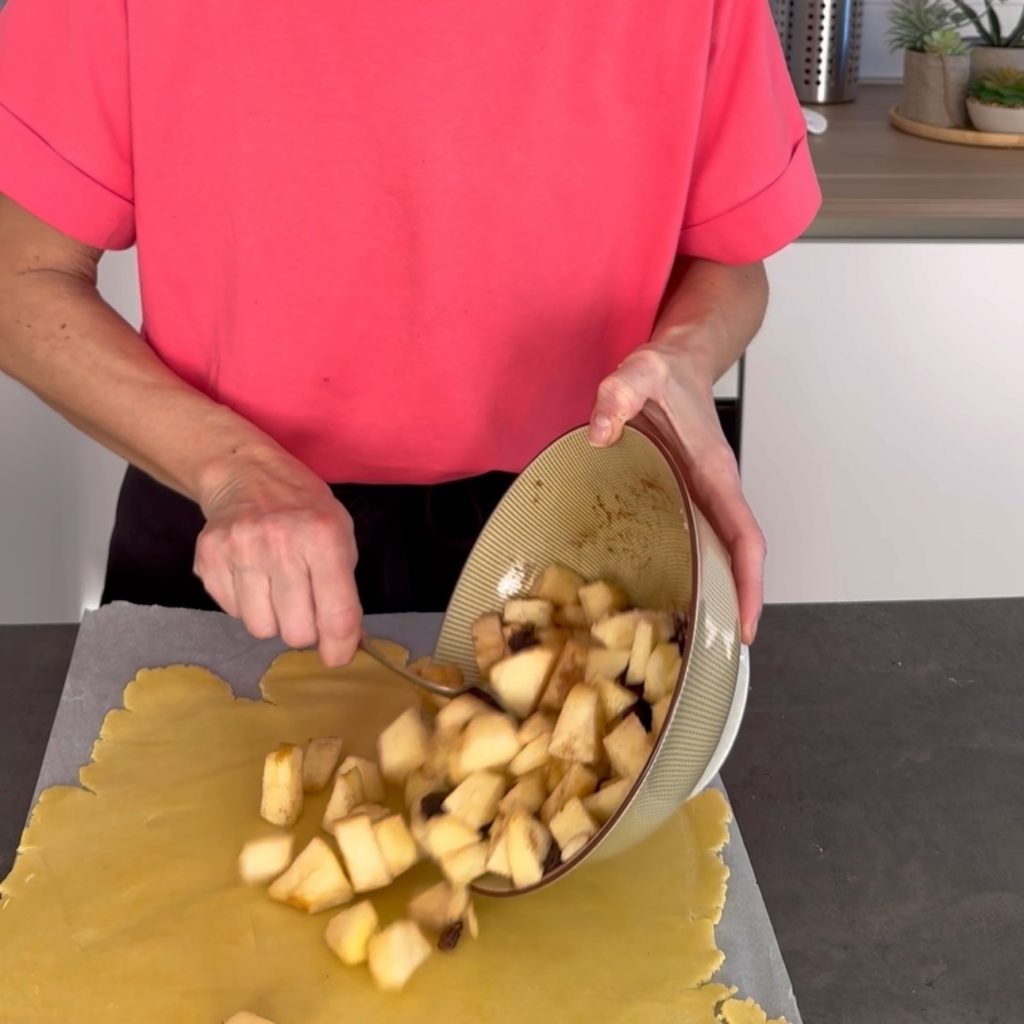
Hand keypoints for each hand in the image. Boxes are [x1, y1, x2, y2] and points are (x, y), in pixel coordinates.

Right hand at [193, 453, 361, 665]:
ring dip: (273, 619)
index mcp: (323, 537)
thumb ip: (344, 589)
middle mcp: (280, 543)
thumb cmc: (305, 510)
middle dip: (305, 630)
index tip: (338, 656)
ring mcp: (239, 549)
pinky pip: (233, 612)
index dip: (340, 646)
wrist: (249, 475)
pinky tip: (253, 577)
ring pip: (261, 628)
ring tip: (277, 589)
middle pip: (295, 632)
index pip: (336, 614)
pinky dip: (246, 604)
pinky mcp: (208, 558)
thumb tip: (345, 643)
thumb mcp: (340, 536)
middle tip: (305, 609)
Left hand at [589, 342, 764, 644]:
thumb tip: (600, 433)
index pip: (744, 538)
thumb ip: (618, 396)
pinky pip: (701, 540)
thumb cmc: (665, 372)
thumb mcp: (638, 372)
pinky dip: (697, 570)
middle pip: (738, 558)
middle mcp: (717, 491)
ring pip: (722, 554)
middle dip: (736, 605)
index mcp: (715, 472)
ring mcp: (706, 495)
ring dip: (718, 593)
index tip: (745, 627)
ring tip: (694, 639)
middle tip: (716, 653)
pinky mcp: (690, 495)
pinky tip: (672, 592)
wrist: (681, 360)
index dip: (749, 585)